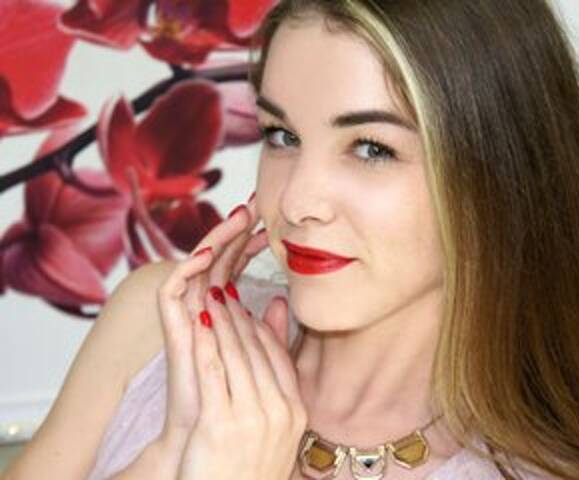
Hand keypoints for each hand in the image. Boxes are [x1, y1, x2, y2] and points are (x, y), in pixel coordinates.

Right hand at [154, 195, 276, 466]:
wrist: (208, 436)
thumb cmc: (235, 400)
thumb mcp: (260, 356)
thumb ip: (267, 327)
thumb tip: (280, 299)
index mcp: (222, 312)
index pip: (234, 266)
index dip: (250, 243)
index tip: (273, 222)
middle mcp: (202, 309)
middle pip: (216, 259)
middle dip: (235, 230)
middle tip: (257, 204)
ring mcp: (186, 318)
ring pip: (196, 266)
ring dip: (215, 239)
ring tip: (239, 216)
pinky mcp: (171, 331)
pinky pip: (171, 292)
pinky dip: (185, 269)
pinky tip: (207, 253)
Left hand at [177, 283, 307, 479]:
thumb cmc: (248, 470)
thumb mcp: (275, 430)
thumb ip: (276, 382)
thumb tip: (277, 352)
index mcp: (295, 411)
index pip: (277, 355)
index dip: (259, 327)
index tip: (244, 307)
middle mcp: (278, 411)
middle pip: (256, 350)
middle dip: (237, 316)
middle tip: (223, 289)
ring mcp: (251, 417)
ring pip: (234, 354)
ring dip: (221, 320)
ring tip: (208, 296)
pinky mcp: (219, 422)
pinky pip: (212, 370)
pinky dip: (205, 342)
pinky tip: (196, 323)